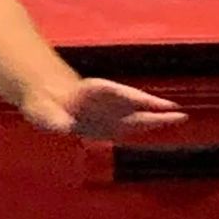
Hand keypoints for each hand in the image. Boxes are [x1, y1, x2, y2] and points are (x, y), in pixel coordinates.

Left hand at [20, 77, 184, 140]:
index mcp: (87, 94)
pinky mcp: (107, 122)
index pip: (114, 92)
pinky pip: (130, 123)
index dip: (130, 97)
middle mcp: (102, 99)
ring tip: (177, 117)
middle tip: (176, 110)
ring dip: (155, 115)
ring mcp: (106, 109)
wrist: (45, 99)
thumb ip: (53, 120)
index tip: (146, 101)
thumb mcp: (42, 113)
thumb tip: (63, 126)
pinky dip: (144, 123)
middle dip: (153, 107)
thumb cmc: (42, 106)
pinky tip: (159, 124)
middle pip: (132, 102)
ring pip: (135, 112)